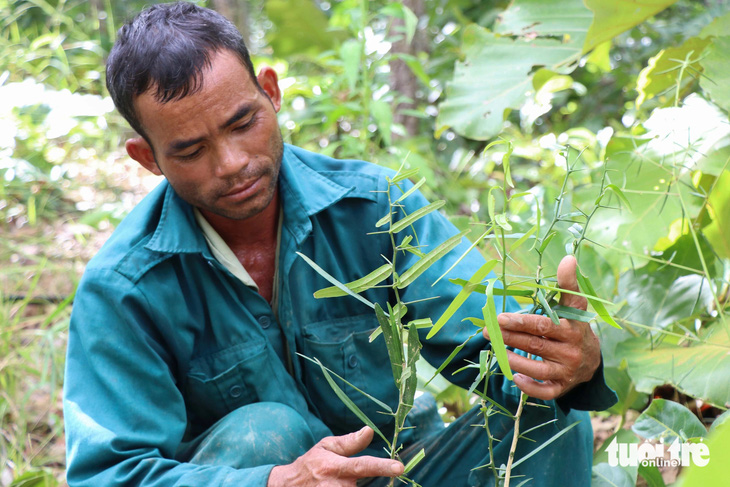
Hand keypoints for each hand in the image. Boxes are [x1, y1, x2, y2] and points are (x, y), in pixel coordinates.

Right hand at [267, 426, 403, 486]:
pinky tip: (342, 484)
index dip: (383, 466)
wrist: (288, 486)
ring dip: (354, 486)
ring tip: (337, 480)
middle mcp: (337, 486)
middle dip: (370, 483)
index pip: (363, 465)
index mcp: (336, 467)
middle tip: (350, 477)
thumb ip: (349, 442)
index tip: (400, 467)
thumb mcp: (326, 447)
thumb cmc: (311, 464)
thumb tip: (370, 430)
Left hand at [483, 255, 600, 399]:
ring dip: (513, 359)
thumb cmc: (574, 328)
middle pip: (535, 344)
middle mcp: (571, 351)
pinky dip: (530, 387)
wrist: (591, 361)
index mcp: (572, 329)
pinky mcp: (561, 387)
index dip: (521, 321)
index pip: (544, 325)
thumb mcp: (574, 306)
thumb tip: (568, 258)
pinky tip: (514, 377)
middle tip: (487, 330)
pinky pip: (545, 391)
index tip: (499, 317)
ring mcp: (566, 371)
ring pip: (537, 367)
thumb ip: (568, 284)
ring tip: (493, 349)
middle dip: (508, 337)